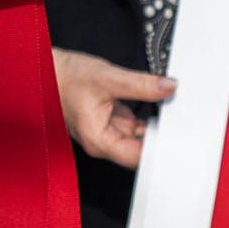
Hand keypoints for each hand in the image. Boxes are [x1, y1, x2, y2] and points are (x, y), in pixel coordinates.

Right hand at [53, 47, 175, 168]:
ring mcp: (106, 132)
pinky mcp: (109, 121)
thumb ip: (141, 85)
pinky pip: (132, 125)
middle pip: (139, 150)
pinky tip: (158, 106)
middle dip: (159, 137)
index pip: (137, 158)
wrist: (47, 70)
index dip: (158, 150)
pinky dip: (144, 118)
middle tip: (181, 123)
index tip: (179, 141)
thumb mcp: (108, 78)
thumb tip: (168, 87)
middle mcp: (103, 141)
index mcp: (99, 140)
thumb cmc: (66, 78)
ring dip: (153, 127)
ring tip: (173, 112)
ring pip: (138, 137)